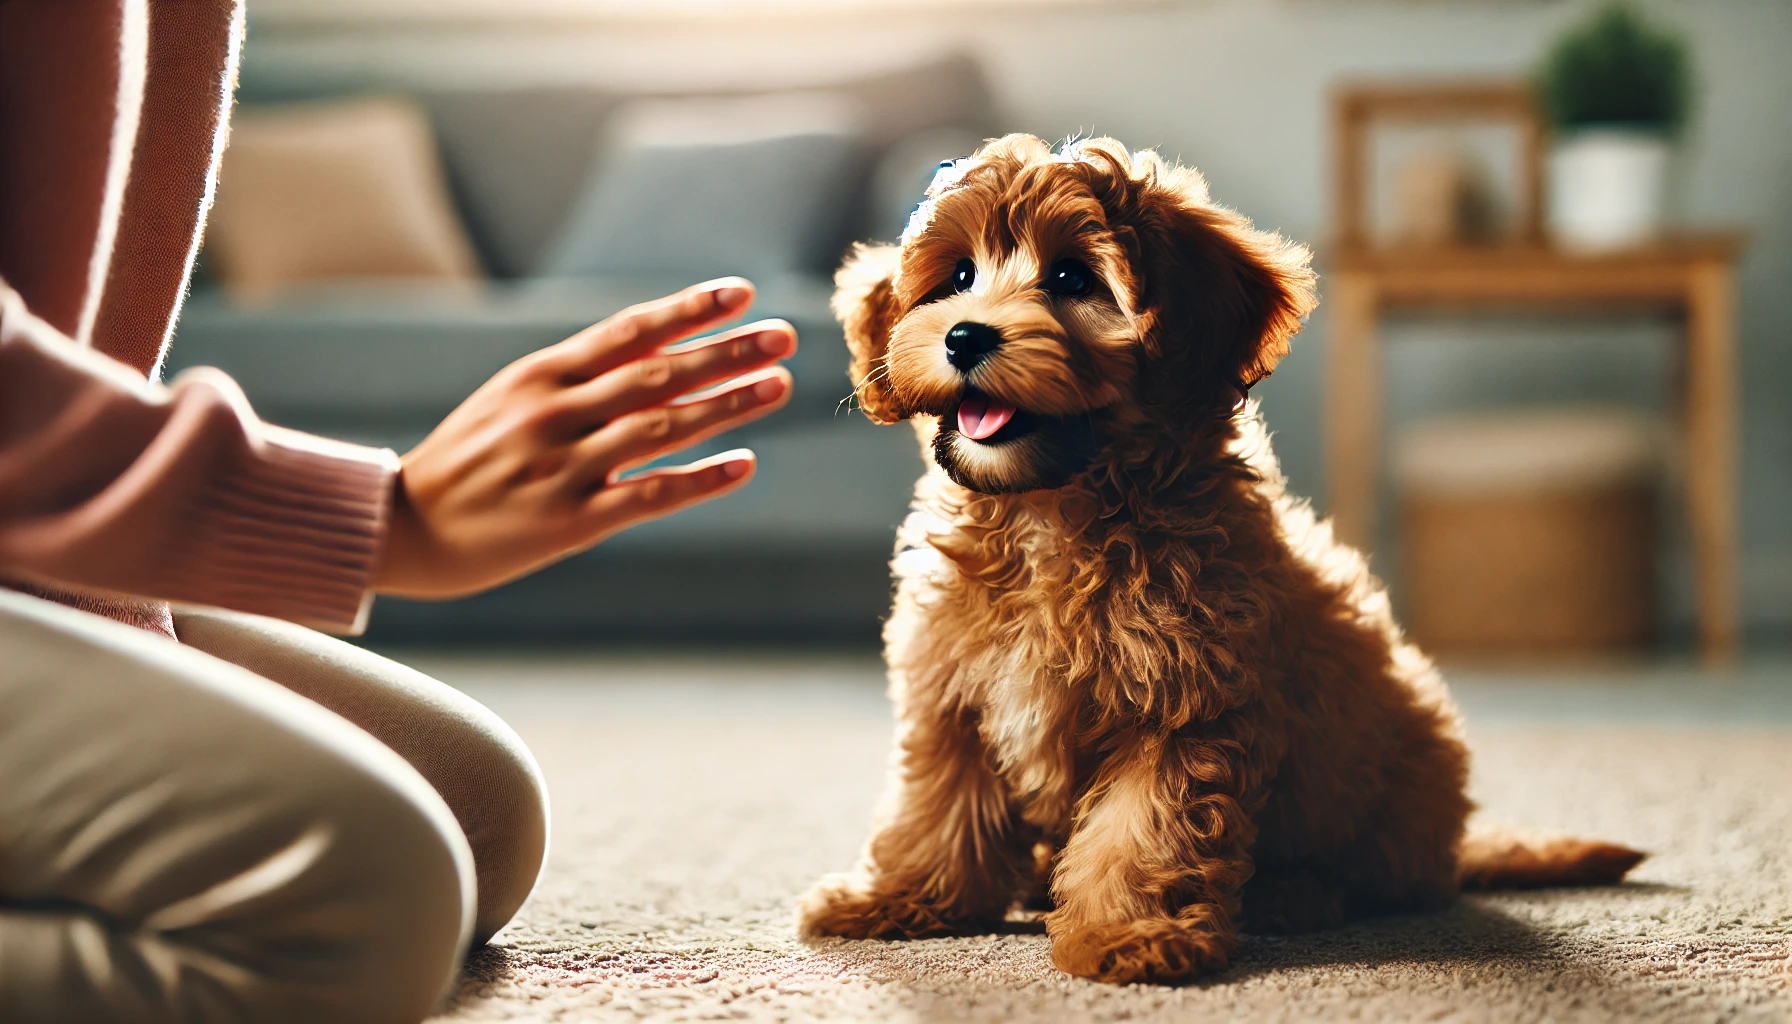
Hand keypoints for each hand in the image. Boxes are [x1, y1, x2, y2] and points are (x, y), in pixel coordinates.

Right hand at [375, 278, 793, 598]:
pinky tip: (744, 464)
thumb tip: (660, 344)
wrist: (400, 527)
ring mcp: (562, 467)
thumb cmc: (468, 459)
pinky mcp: (568, 522)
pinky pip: (647, 495)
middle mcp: (553, 413)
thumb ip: (580, 374)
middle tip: (783, 335)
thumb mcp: (511, 397)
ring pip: (660, 429)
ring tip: (779, 385)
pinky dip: (699, 479)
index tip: (742, 292)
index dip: (687, 309)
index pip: (627, 330)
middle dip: (725, 351)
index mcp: (540, 375)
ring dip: (726, 405)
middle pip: (656, 373)